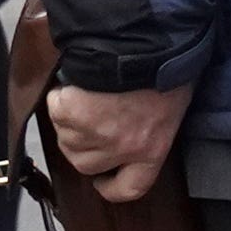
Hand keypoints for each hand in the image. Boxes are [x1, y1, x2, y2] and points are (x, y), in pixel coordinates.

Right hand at [46, 82, 191, 203]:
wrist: (143, 43)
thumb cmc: (167, 68)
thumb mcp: (174, 104)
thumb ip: (155, 126)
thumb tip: (144, 128)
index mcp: (152, 149)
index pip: (130, 188)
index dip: (112, 188)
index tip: (102, 181)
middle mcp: (121, 149)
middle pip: (85, 164)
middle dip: (82, 146)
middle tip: (89, 121)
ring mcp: (93, 133)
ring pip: (66, 139)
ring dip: (70, 120)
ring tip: (86, 95)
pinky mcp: (70, 114)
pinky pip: (55, 110)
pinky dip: (60, 97)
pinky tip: (74, 83)